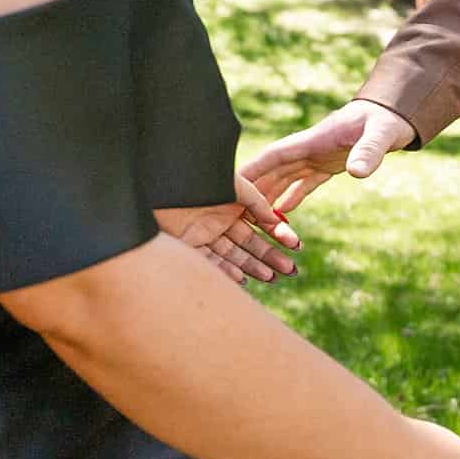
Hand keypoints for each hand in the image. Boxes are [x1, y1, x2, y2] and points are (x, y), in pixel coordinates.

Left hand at [153, 173, 301, 285]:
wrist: (163, 183)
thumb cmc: (202, 179)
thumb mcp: (236, 187)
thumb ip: (257, 203)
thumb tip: (277, 221)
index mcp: (230, 208)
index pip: (258, 227)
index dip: (277, 237)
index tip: (296, 247)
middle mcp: (218, 223)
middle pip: (248, 246)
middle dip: (270, 257)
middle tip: (291, 270)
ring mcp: (203, 237)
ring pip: (233, 257)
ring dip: (253, 268)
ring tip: (273, 277)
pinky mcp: (188, 248)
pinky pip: (211, 263)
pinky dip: (228, 272)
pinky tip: (244, 279)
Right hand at [243, 100, 416, 214]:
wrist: (395, 113)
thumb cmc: (387, 119)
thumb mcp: (381, 134)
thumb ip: (369, 151)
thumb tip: (358, 173)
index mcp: (314, 139)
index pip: (274, 155)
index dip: (252, 171)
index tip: (231, 186)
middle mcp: (309, 148)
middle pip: (273, 171)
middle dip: (254, 191)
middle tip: (233, 214)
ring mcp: (317, 156)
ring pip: (285, 179)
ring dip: (270, 198)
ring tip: (252, 221)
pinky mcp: (328, 164)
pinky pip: (304, 184)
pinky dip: (292, 198)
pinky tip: (282, 215)